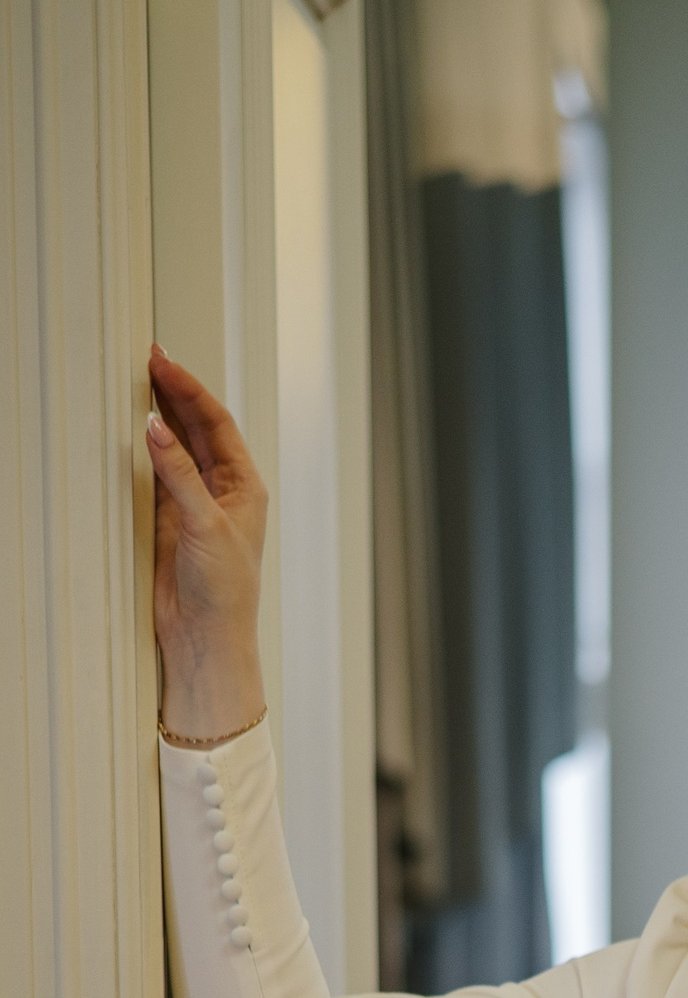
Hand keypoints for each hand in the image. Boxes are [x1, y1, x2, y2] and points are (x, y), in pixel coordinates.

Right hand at [145, 346, 269, 741]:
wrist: (206, 638)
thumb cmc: (225, 591)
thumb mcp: (205, 523)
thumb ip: (179, 473)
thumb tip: (156, 425)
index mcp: (245, 486)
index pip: (216, 423)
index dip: (189, 389)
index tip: (162, 362)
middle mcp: (223, 490)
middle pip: (197, 427)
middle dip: (174, 393)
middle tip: (146, 358)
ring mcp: (196, 503)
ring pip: (176, 445)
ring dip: (160, 414)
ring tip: (137, 380)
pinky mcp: (171, 519)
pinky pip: (158, 471)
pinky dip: (145, 447)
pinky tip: (132, 427)